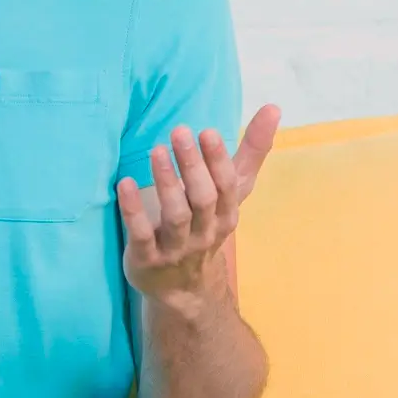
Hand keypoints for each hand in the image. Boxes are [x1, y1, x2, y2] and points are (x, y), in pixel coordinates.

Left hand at [117, 104, 281, 315]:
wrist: (184, 288)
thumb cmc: (207, 224)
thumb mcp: (231, 192)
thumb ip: (250, 151)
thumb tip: (274, 108)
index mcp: (225, 213)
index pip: (226, 186)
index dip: (218, 160)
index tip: (207, 131)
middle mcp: (205, 232)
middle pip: (203, 199)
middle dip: (193, 166)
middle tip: (179, 132)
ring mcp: (176, 248)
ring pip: (175, 216)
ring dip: (166, 183)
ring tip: (156, 151)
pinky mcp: (147, 258)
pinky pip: (141, 234)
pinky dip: (133, 210)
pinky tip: (123, 183)